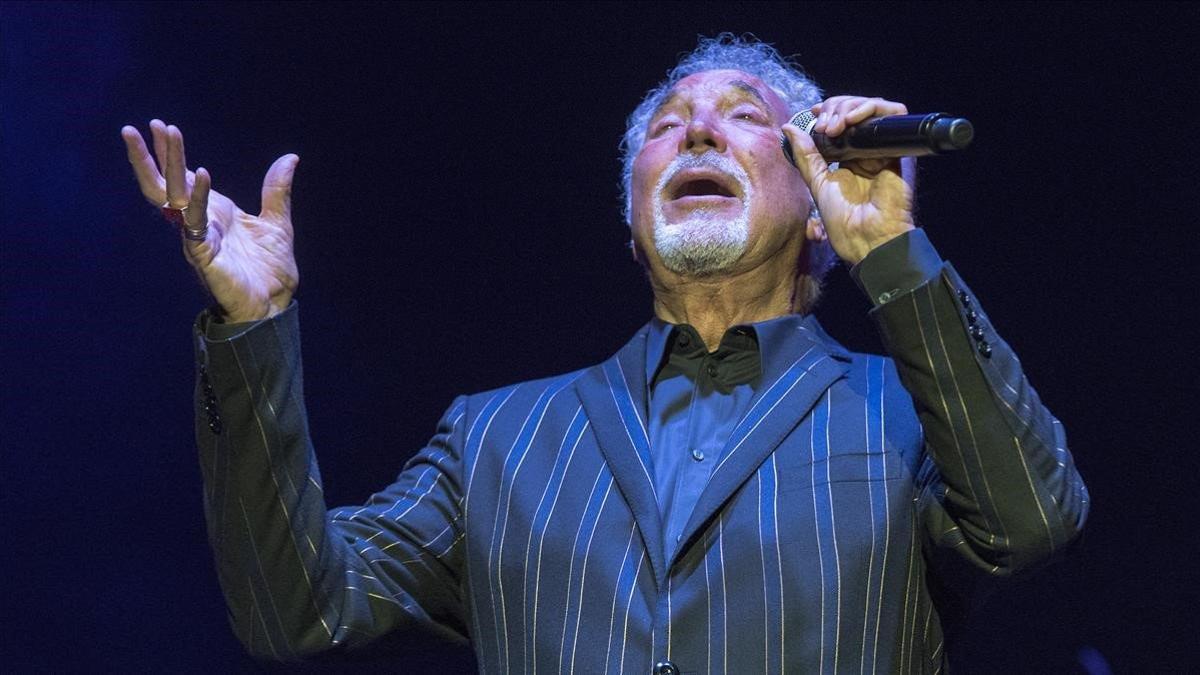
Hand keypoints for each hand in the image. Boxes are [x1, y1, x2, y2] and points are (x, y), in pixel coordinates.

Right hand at [122, 120, 299, 322]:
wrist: (274, 305)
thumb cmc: (271, 270)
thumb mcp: (278, 222)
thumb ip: (277, 190)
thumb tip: (290, 158)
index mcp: (213, 212)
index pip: (183, 177)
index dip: (171, 154)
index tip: (162, 127)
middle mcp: (200, 222)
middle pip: (165, 184)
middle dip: (150, 156)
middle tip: (137, 127)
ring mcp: (198, 236)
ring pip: (173, 196)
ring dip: (169, 164)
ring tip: (164, 134)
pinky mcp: (203, 254)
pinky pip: (196, 222)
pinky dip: (199, 197)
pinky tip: (204, 174)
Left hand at [781, 96, 915, 265]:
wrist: (866, 237)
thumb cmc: (843, 220)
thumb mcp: (817, 181)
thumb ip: (805, 154)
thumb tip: (789, 127)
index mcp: (850, 158)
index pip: (841, 120)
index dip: (829, 111)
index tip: (813, 113)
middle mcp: (868, 150)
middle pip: (855, 110)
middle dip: (836, 107)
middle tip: (823, 125)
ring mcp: (883, 148)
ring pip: (872, 108)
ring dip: (849, 107)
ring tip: (835, 125)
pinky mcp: (898, 148)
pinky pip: (891, 115)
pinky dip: (870, 109)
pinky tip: (851, 121)